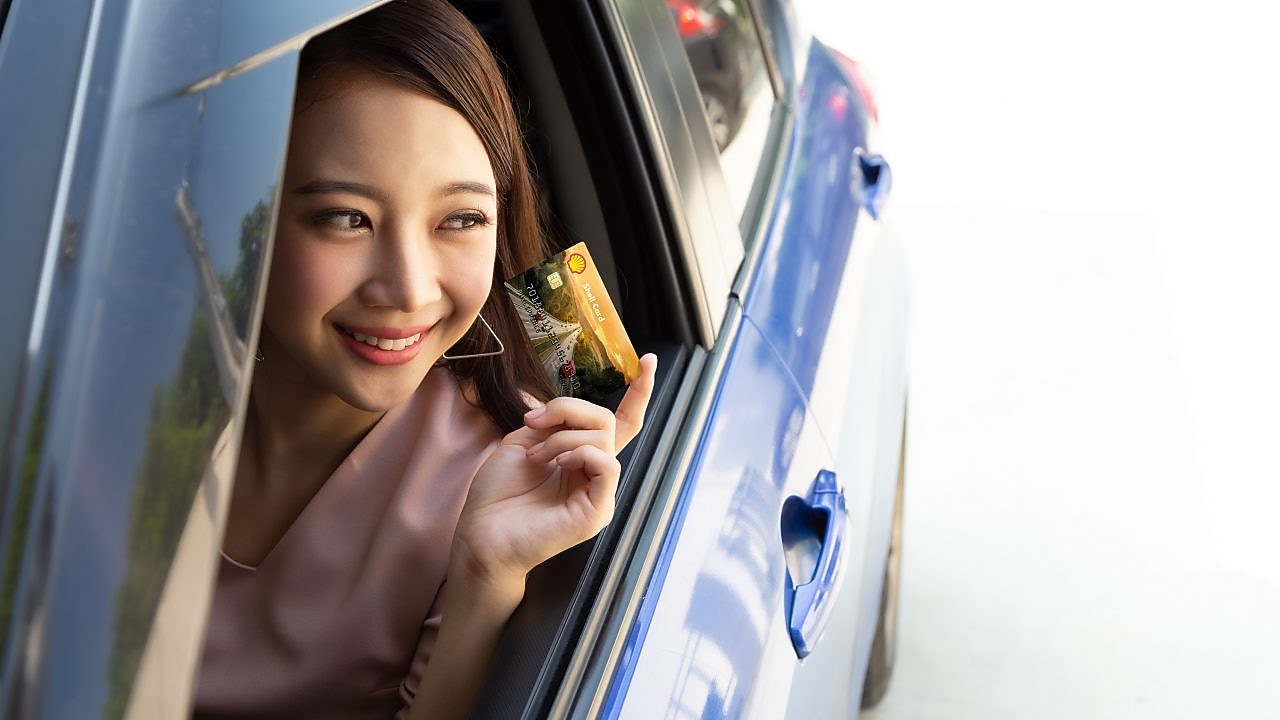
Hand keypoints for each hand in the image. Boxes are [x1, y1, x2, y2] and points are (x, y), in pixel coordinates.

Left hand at [451, 353, 657, 589]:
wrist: (480, 534)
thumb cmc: (496, 495)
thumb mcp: (520, 441)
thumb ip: (547, 419)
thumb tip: (552, 398)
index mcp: (581, 458)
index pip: (620, 422)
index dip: (637, 393)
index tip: (648, 360)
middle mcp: (595, 474)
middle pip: (607, 421)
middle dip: (570, 409)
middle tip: (535, 421)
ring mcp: (599, 493)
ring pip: (603, 439)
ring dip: (563, 437)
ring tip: (535, 455)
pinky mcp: (598, 511)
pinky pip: (606, 465)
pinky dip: (580, 454)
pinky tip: (555, 464)